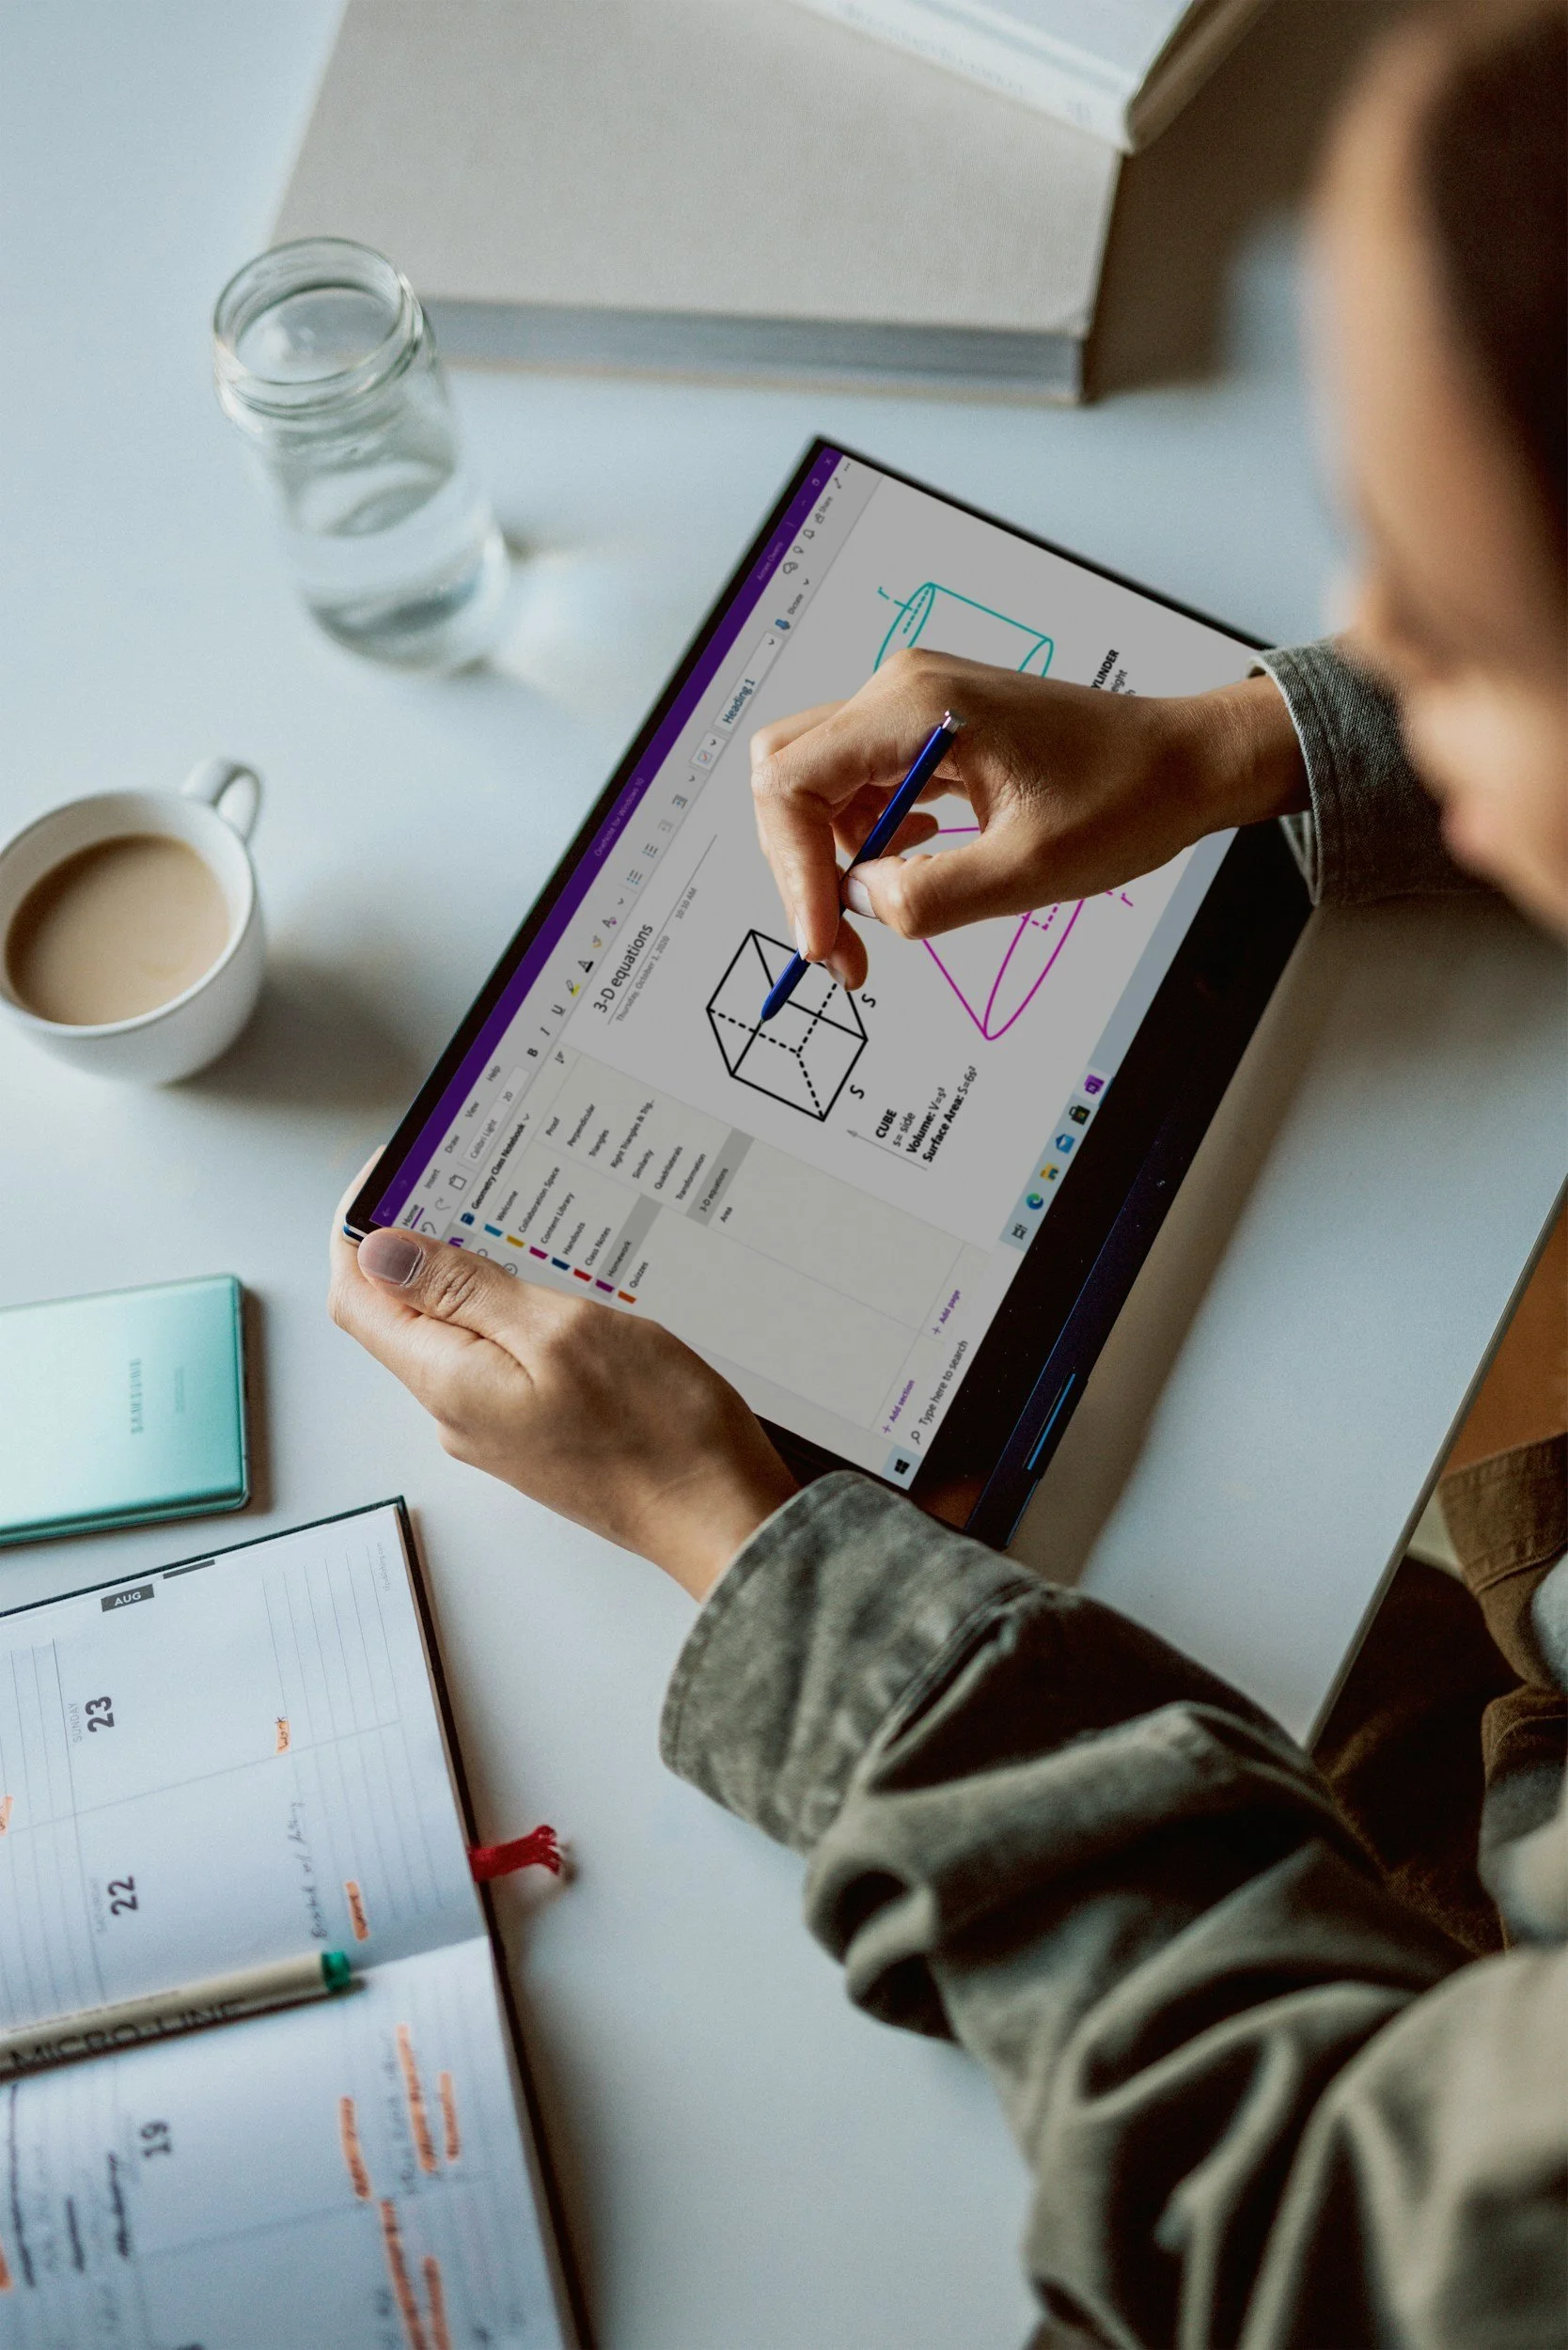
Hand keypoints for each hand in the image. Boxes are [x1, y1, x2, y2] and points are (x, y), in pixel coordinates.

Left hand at [328, 1175, 797, 1598]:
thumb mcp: (559, 1331)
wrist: (718, 1515)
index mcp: (448, 1382)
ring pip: (456, 1333)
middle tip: (468, 1184)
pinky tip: (560, 1288)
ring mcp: (496, 1425)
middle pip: (402, 1313)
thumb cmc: (656, 1430)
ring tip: (527, 1229)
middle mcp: (457, 1410)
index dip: (357, 1232)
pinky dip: (514, 1312)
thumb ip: (464, 1292)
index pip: (357, 1297)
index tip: (389, 1176)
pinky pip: (500, 1357)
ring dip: (475, 1276)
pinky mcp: (536, 1430)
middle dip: (420, 1244)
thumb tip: (382, 1253)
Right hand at [749, 650, 1308, 989]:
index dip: (794, 872)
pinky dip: (869, 835)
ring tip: (889, 910)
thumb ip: (931, 896)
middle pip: (789, 776)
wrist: (1185, 763)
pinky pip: (864, 781)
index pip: (793, 783)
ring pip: (821, 784)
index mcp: (918, 708)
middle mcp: (903, 691)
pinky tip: (916, 864)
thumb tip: (860, 904)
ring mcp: (915, 704)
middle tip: (840, 945)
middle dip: (801, 867)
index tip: (825, 940)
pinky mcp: (932, 727)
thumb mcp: (1030, 870)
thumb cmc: (1128, 798)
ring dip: (837, 857)